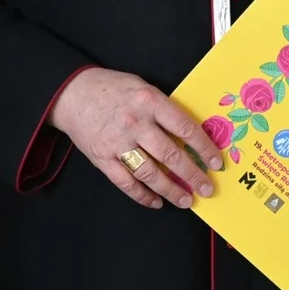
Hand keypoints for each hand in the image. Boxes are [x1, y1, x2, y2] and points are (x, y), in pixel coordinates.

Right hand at [48, 67, 221, 210]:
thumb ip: (163, 108)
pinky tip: (156, 202)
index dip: (203, 147)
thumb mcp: (142, 87)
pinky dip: (142, 195)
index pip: (184, 127)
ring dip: (170, 190)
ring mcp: (118, 142)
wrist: (72, 93)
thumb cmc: (112, 88)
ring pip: (150, 173)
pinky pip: (126, 182)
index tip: (215, 162)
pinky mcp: (102, 158)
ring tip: (185, 201)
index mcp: (149, 101)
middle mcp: (135, 123)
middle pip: (170, 154)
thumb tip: (190, 135)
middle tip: (206, 189)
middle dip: (192, 175)